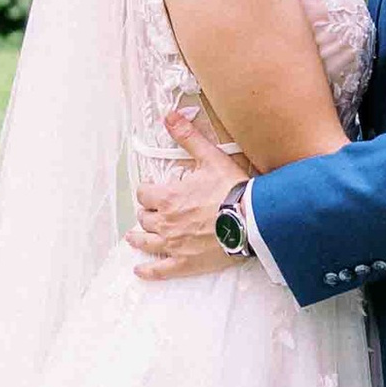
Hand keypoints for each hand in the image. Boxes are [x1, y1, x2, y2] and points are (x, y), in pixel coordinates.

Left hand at [131, 107, 248, 281]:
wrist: (251, 220)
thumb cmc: (232, 190)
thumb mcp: (210, 157)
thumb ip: (188, 137)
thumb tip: (170, 116)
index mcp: (168, 196)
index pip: (145, 193)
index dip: (148, 190)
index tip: (153, 190)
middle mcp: (165, 221)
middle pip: (145, 217)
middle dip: (147, 212)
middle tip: (151, 212)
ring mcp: (174, 244)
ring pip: (146, 242)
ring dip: (138, 238)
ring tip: (134, 238)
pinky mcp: (185, 263)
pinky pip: (160, 270)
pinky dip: (148, 270)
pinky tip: (140, 271)